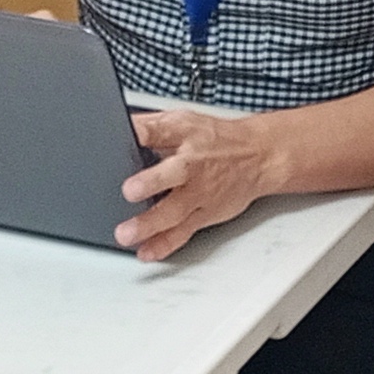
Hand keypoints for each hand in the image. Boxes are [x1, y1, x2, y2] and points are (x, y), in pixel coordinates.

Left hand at [117, 110, 285, 260]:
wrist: (257, 157)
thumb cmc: (215, 139)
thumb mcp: (183, 121)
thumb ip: (148, 126)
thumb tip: (116, 125)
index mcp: (185, 137)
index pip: (159, 130)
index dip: (140, 133)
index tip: (117, 135)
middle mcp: (193, 167)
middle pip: (173, 174)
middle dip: (151, 182)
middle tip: (129, 192)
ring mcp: (199, 194)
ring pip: (175, 211)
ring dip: (151, 224)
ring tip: (127, 234)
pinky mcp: (204, 215)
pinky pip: (183, 232)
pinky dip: (165, 244)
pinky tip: (147, 251)